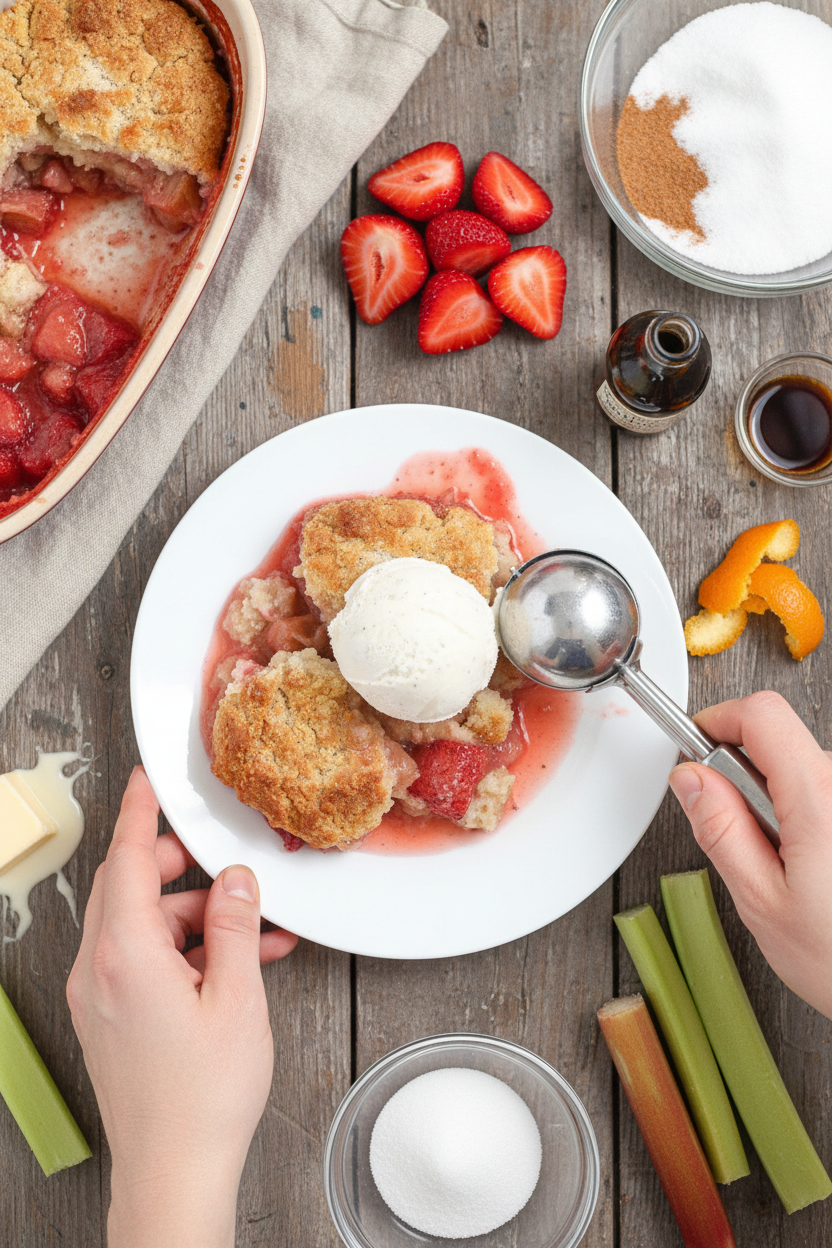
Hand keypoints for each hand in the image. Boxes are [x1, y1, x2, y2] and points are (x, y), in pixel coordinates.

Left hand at [66, 767, 297, 1247]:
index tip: (147, 780)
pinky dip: (186, 951)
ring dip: (197, 917)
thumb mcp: (237, 998)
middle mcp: (101, 970)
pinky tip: (238, 963)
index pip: (125, 859)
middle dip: (182, 870)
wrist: (174, 1172)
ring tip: (256, 934)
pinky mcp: (112, 1018)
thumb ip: (236, 927)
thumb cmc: (202, 1097)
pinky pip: (143, 960)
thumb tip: (236, 880)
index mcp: (126, 955)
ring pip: (143, 924)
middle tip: (229, 867)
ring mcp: (102, 996)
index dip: (139, 813)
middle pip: (131, 887)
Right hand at [669, 691, 831, 1018]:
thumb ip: (720, 830)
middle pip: (781, 740)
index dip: (719, 722)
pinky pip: (826, 796)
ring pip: (805, 770)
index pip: (762, 714)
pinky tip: (815, 869)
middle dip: (744, 774)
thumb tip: (691, 779)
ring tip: (787, 865)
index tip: (696, 749)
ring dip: (779, 801)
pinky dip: (808, 818)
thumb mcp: (761, 901)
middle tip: (740, 833)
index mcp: (819, 798)